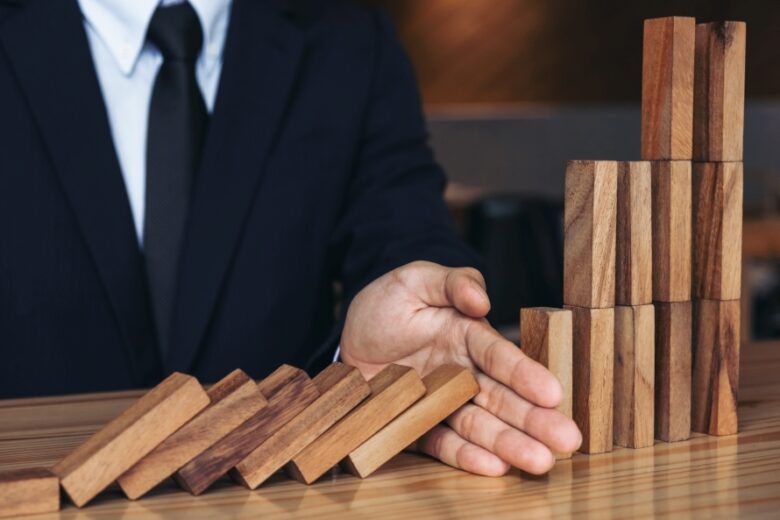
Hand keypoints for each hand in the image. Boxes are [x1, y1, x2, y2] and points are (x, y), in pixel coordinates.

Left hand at [341, 261, 581, 475]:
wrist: (348, 337)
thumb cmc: (387, 304)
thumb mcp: (414, 280)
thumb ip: (451, 283)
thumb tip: (481, 299)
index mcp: (467, 336)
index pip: (500, 356)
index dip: (525, 374)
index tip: (552, 392)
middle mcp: (462, 372)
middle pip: (501, 397)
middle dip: (534, 419)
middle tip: (567, 440)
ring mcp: (441, 402)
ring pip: (480, 425)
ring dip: (509, 445)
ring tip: (540, 463)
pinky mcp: (418, 426)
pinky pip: (443, 442)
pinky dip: (466, 456)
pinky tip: (493, 468)